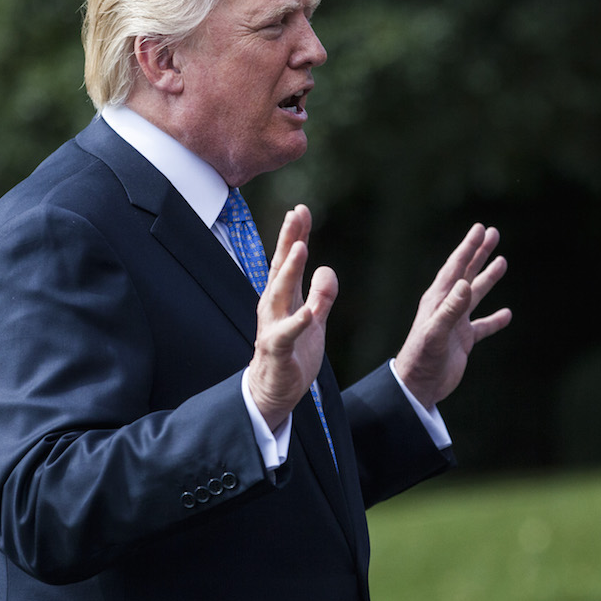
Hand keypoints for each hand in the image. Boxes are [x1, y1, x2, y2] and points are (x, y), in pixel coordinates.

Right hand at [247, 205, 338, 430]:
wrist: (273, 391)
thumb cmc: (292, 353)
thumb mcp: (313, 319)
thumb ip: (321, 294)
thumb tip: (327, 268)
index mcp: (283, 298)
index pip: (289, 261)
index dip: (296, 235)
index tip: (301, 209)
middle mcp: (274, 307)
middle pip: (280, 268)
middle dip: (288, 241)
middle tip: (296, 214)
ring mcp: (273, 327)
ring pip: (280, 294)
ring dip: (290, 271)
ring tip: (301, 249)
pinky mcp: (277, 350)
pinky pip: (287, 334)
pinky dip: (297, 322)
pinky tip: (308, 312)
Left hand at [393, 223, 510, 409]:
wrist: (417, 386)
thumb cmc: (422, 359)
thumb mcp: (436, 333)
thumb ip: (451, 309)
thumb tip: (465, 284)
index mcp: (438, 300)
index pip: (456, 267)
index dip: (468, 247)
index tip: (481, 228)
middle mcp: (446, 307)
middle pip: (466, 273)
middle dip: (479, 253)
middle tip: (493, 233)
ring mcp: (455, 323)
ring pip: (475, 294)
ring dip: (488, 278)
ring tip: (503, 261)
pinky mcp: (462, 341)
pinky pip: (482, 326)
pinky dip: (494, 320)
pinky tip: (507, 314)